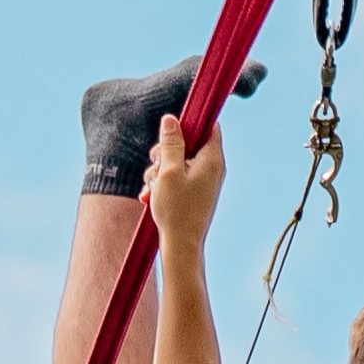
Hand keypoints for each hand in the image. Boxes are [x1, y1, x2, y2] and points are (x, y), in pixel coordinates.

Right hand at [147, 112, 225, 244]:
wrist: (181, 244)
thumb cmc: (177, 209)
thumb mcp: (168, 171)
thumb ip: (171, 143)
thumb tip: (171, 119)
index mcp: (212, 159)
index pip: (208, 126)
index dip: (189, 123)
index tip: (170, 130)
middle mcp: (212, 168)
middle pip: (188, 144)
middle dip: (165, 151)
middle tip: (155, 165)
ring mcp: (204, 180)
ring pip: (178, 161)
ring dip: (160, 170)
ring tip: (152, 187)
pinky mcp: (195, 191)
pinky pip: (178, 177)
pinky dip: (163, 183)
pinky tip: (150, 195)